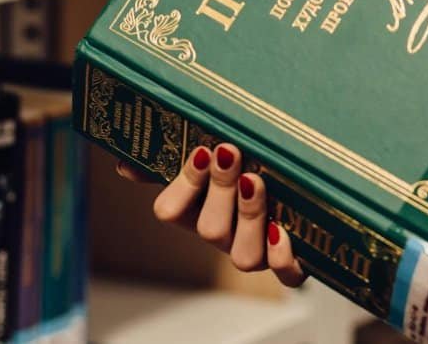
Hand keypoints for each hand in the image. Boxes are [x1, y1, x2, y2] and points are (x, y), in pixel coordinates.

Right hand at [116, 144, 306, 286]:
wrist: (302, 189)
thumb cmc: (249, 166)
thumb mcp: (212, 158)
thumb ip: (171, 157)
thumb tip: (125, 166)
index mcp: (197, 211)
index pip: (170, 211)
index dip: (184, 185)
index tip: (203, 150)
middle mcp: (225, 236)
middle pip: (209, 230)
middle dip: (219, 190)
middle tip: (230, 153)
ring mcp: (257, 252)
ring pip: (244, 256)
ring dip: (248, 217)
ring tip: (255, 181)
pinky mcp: (291, 264)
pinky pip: (286, 276)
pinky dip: (283, 258)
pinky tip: (281, 230)